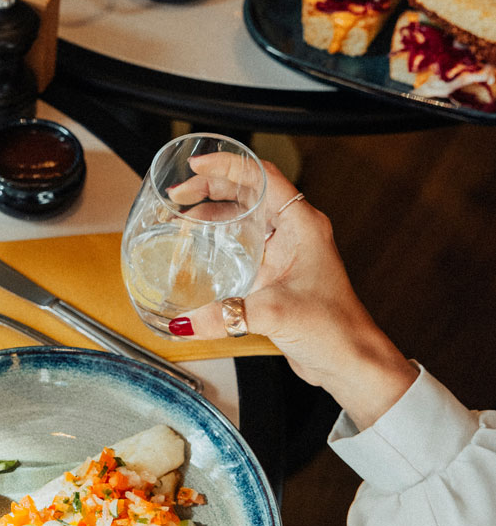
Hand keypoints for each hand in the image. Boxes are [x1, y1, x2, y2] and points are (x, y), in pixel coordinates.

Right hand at [168, 154, 416, 429]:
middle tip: (177, 194)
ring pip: (243, 217)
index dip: (228, 164)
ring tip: (181, 215)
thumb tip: (184, 322)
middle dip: (210, 187)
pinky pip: (241, 244)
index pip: (261, 176)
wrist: (348, 360)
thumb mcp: (275, 314)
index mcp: (302, 225)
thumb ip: (226, 315)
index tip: (196, 165)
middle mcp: (293, 232)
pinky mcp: (274, 274)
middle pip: (247, 192)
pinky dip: (216, 239)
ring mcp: (284, 252)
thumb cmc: (333, 328)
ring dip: (211, 212)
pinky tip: (197, 248)